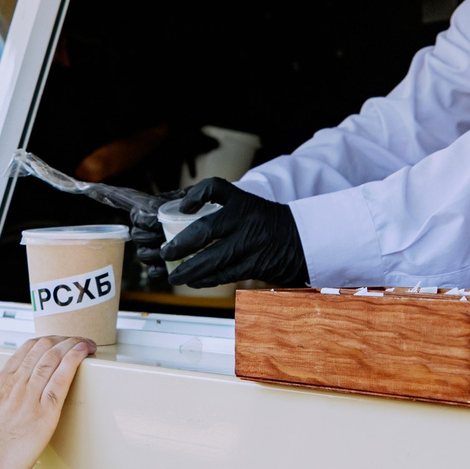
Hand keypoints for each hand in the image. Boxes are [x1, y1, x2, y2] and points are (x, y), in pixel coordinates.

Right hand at [0, 334, 92, 468]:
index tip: (54, 342)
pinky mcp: (44, 412)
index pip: (24, 351)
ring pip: (53, 357)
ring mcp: (29, 396)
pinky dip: (75, 359)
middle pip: (41, 348)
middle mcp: (14, 384)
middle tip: (74, 341)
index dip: (43, 342)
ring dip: (73, 345)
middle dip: (62, 340)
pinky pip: (62, 378)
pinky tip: (84, 351)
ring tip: (86, 342)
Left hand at [143, 177, 306, 287]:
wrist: (303, 239)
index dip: (195, 194)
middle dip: (180, 244)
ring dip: (189, 269)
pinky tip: (194, 281)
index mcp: (243, 201)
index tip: (184, 206)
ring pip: (213, 259)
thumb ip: (222, 210)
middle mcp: (245, 220)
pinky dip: (206, 279)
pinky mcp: (255, 265)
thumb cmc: (268, 223)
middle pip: (205, 230)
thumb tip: (184, 219)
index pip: (215, 188)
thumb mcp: (249, 206)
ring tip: (174, 276)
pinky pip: (225, 274)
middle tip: (165, 252)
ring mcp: (250, 244)